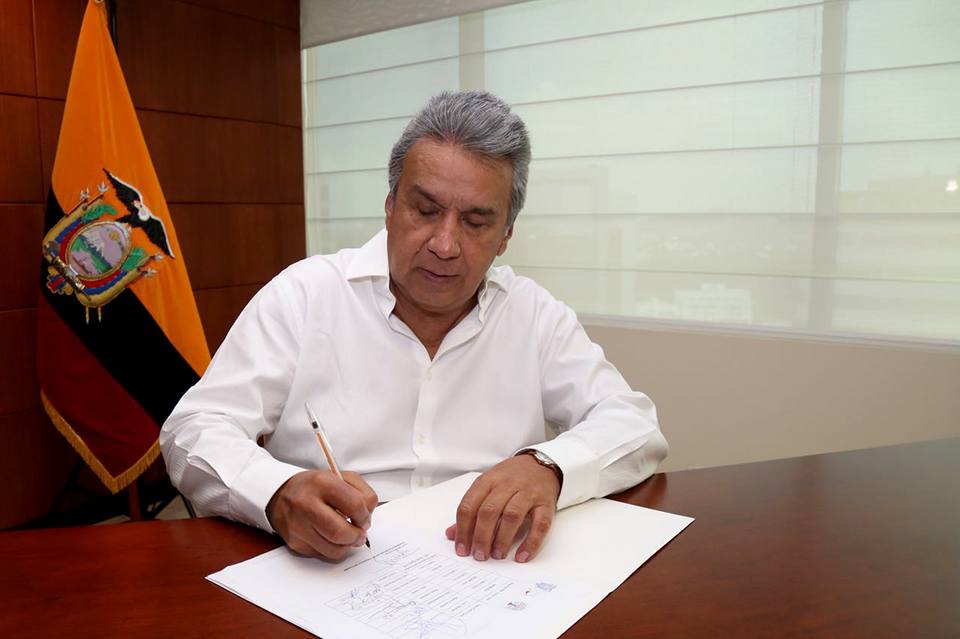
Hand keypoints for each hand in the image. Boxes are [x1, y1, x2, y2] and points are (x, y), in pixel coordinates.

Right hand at [266, 470, 377, 559]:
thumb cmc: (315, 487)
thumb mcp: (341, 477)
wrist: (281, 495)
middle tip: (359, 533)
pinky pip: (323, 554)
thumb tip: (367, 518)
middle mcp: (306, 504)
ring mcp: (298, 526)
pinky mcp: (295, 543)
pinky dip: (333, 549)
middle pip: (341, 532)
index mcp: (321, 483)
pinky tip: (331, 538)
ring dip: (347, 545)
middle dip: (357, 536)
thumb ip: (362, 493)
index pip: (354, 504)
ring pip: (334, 549)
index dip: (365, 516)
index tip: (365, 519)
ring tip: (347, 536)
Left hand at [444, 455, 559, 562]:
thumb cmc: (511, 479)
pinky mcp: (546, 503)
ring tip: (497, 555)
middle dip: (481, 536)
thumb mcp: (488, 487)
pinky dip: (531, 542)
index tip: (462, 549)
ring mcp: (528, 493)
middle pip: (489, 511)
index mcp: (488, 480)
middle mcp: (507, 484)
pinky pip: (540, 525)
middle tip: (479, 555)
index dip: (463, 529)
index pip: (469, 505)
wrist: (542, 463)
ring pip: (512, 516)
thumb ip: (471, 510)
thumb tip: (451, 534)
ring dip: (502, 538)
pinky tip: (522, 556)